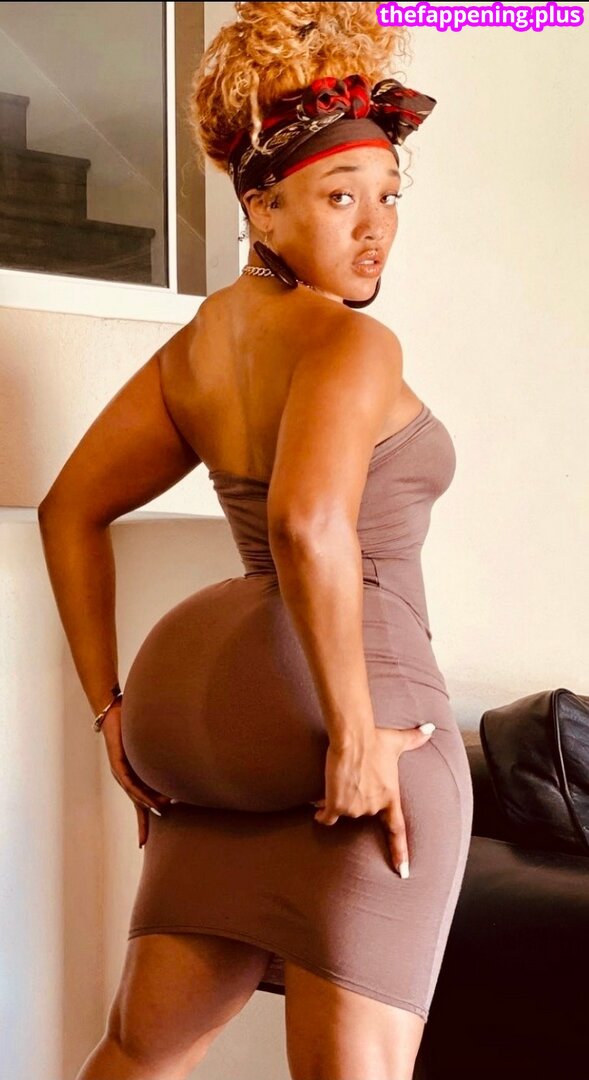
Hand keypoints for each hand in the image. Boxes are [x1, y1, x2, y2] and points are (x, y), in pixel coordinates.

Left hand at [100, 703, 174, 848]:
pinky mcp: (118, 761)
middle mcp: (125, 777)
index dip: (144, 820)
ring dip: (146, 805)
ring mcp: (121, 770)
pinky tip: (147, 799)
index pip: (140, 801)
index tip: (144, 841)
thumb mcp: (147, 745)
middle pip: (136, 805)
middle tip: (143, 844)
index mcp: (133, 776)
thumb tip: (178, 761)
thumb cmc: (131, 725)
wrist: (114, 711)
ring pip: (134, 794)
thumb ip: (157, 754)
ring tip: (160, 813)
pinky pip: (129, 780)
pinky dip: (138, 791)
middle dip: (141, 823)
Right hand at [311, 722, 435, 876]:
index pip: (398, 831)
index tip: (403, 873)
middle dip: (358, 801)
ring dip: (339, 803)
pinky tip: (317, 809)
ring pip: (345, 812)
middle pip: (364, 813)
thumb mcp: (398, 741)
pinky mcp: (336, 805)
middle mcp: (374, 807)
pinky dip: (322, 814)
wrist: (353, 738)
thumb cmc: (375, 738)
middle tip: (354, 781)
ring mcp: (355, 809)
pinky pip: (327, 817)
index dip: (401, 853)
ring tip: (339, 782)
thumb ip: (415, 738)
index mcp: (391, 797)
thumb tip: (430, 728)